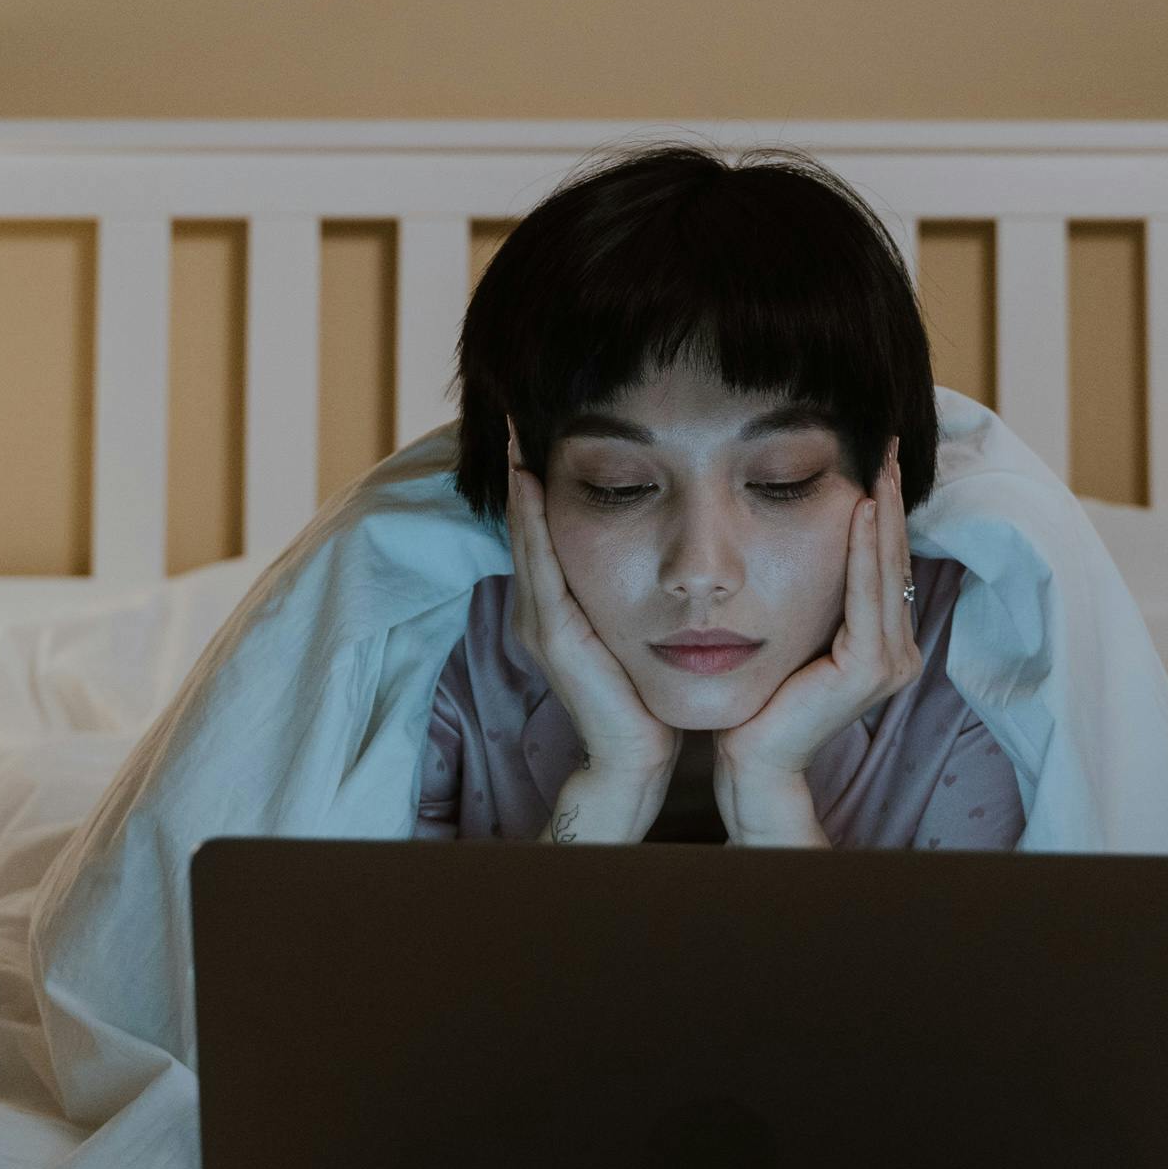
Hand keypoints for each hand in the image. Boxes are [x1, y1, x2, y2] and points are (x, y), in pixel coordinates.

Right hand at [507, 441, 676, 843]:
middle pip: (526, 524)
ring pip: (528, 537)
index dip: (534, 479)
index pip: (542, 527)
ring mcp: (539, 621)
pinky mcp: (552, 635)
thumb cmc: (643, 692)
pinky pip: (540, 564)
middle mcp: (538, 608)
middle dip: (519, 468)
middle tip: (514, 412)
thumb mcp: (633, 625)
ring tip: (516, 436)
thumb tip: (653, 536)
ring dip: (520, 486)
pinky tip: (530, 483)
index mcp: (557, 604)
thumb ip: (626, 588)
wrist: (637, 755)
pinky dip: (532, 522)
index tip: (535, 426)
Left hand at [714, 448, 919, 847]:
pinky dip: (865, 550)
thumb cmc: (760, 694)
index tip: (880, 455)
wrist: (750, 758)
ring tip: (881, 463)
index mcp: (883, 642)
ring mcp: (891, 662)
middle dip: (892, 497)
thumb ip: (810, 591)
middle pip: (895, 558)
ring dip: (885, 512)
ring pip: (887, 570)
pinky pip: (868, 596)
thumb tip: (802, 530)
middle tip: (891, 441)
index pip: (886, 561)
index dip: (886, 508)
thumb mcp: (791, 627)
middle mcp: (898, 651)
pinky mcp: (870, 669)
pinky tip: (861, 508)